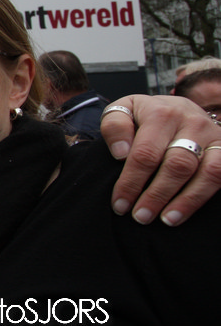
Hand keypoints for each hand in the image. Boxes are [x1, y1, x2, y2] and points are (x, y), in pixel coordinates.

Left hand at [100, 95, 220, 225]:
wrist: (180, 106)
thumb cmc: (146, 116)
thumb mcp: (124, 111)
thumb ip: (115, 126)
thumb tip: (120, 153)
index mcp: (161, 113)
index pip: (145, 153)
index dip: (131, 182)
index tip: (120, 204)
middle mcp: (191, 122)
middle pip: (176, 165)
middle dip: (156, 195)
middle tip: (140, 216)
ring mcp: (213, 136)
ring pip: (206, 172)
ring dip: (185, 200)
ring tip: (166, 220)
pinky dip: (204, 196)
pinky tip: (187, 212)